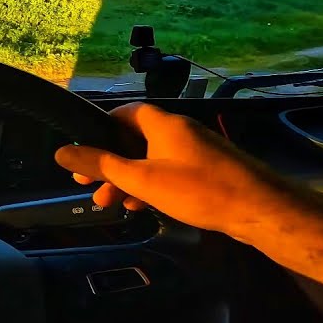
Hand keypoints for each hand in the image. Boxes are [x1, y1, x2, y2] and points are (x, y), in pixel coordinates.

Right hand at [54, 102, 320, 242]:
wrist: (261, 210)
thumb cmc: (198, 189)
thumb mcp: (141, 179)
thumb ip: (100, 165)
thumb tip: (61, 152)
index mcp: (162, 123)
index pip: (123, 112)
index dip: (99, 129)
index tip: (84, 154)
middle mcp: (179, 130)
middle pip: (134, 139)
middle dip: (110, 164)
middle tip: (89, 187)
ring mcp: (197, 149)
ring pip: (152, 159)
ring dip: (130, 179)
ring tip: (113, 204)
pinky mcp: (210, 169)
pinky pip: (171, 170)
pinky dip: (153, 184)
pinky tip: (145, 206)